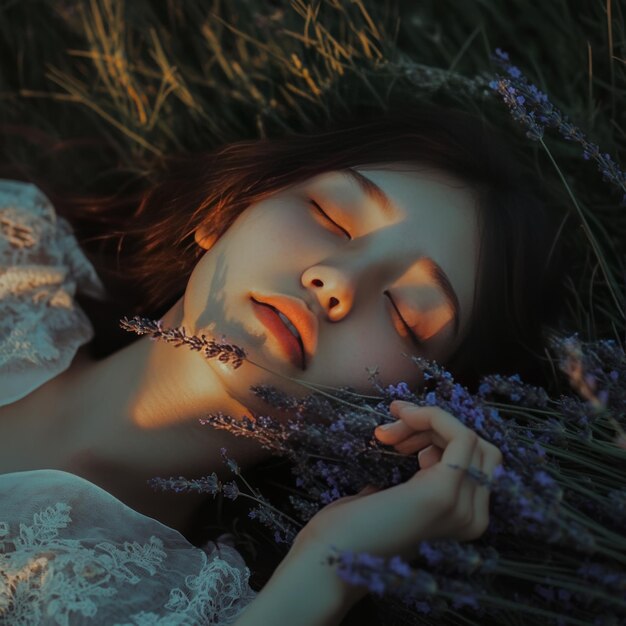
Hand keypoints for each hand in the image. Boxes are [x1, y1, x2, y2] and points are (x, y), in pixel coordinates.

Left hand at [292, 401, 502, 561]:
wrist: (327, 560)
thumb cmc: (350, 531)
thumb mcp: (393, 499)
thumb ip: (415, 484)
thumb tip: (423, 455)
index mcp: (461, 520)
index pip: (473, 462)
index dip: (438, 439)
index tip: (397, 434)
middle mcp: (472, 518)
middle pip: (474, 447)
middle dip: (433, 426)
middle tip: (390, 430)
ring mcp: (462, 506)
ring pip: (467, 437)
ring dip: (426, 420)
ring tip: (386, 432)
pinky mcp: (445, 492)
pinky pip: (461, 437)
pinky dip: (434, 416)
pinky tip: (401, 417)